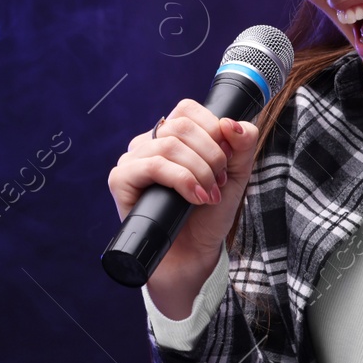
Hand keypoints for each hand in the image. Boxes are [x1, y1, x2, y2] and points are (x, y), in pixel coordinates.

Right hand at [107, 98, 261, 278]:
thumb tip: (230, 123)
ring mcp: (133, 160)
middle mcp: (149, 143)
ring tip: (208, 195)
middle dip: (211, 155)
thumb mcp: (235, 175)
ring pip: (169, 145)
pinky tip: (194, 198)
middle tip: (218, 183)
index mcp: (172, 135)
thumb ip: (242, 146)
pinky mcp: (121, 179)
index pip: (188, 109)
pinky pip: (152, 165)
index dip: (213, 129)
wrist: (193, 253)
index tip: (226, 160)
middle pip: (181, 126)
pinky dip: (181, 180)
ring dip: (199, 171)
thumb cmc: (209, 214)